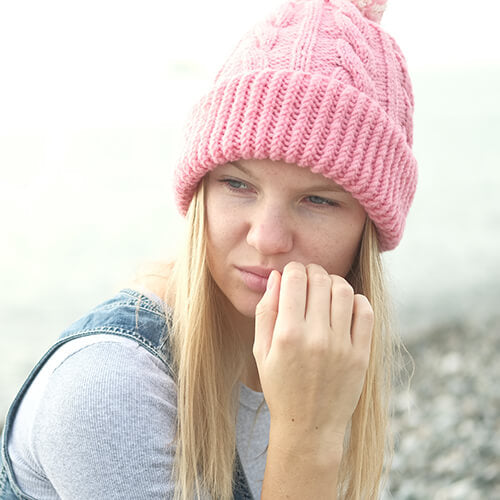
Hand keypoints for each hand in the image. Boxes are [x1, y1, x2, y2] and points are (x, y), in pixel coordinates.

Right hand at [253, 262, 373, 445]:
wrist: (308, 425)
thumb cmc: (280, 386)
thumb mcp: (260, 350)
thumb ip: (266, 311)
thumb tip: (276, 277)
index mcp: (288, 335)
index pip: (295, 280)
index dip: (293, 269)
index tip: (292, 273)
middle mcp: (316, 338)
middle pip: (320, 280)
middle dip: (312, 271)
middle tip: (308, 278)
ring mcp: (342, 346)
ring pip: (344, 291)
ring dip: (333, 282)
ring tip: (325, 290)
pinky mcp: (361, 355)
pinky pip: (365, 312)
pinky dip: (355, 300)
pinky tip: (344, 306)